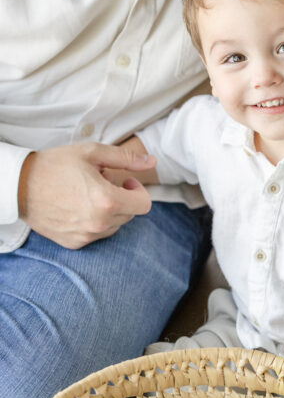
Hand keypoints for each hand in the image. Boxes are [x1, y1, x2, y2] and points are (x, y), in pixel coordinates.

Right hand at [18, 143, 156, 248]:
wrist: (18, 186)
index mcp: (107, 201)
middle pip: (129, 215)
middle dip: (122, 198)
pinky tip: (77, 207)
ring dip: (109, 211)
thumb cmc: (55, 165)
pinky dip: (94, 221)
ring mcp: (86, 236)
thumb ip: (126, 159)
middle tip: (100, 183)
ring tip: (86, 194)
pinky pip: (97, 234)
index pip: (144, 205)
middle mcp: (99, 223)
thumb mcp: (92, 153)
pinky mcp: (75, 243)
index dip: (137, 190)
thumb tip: (152, 161)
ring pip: (115, 226)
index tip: (124, 180)